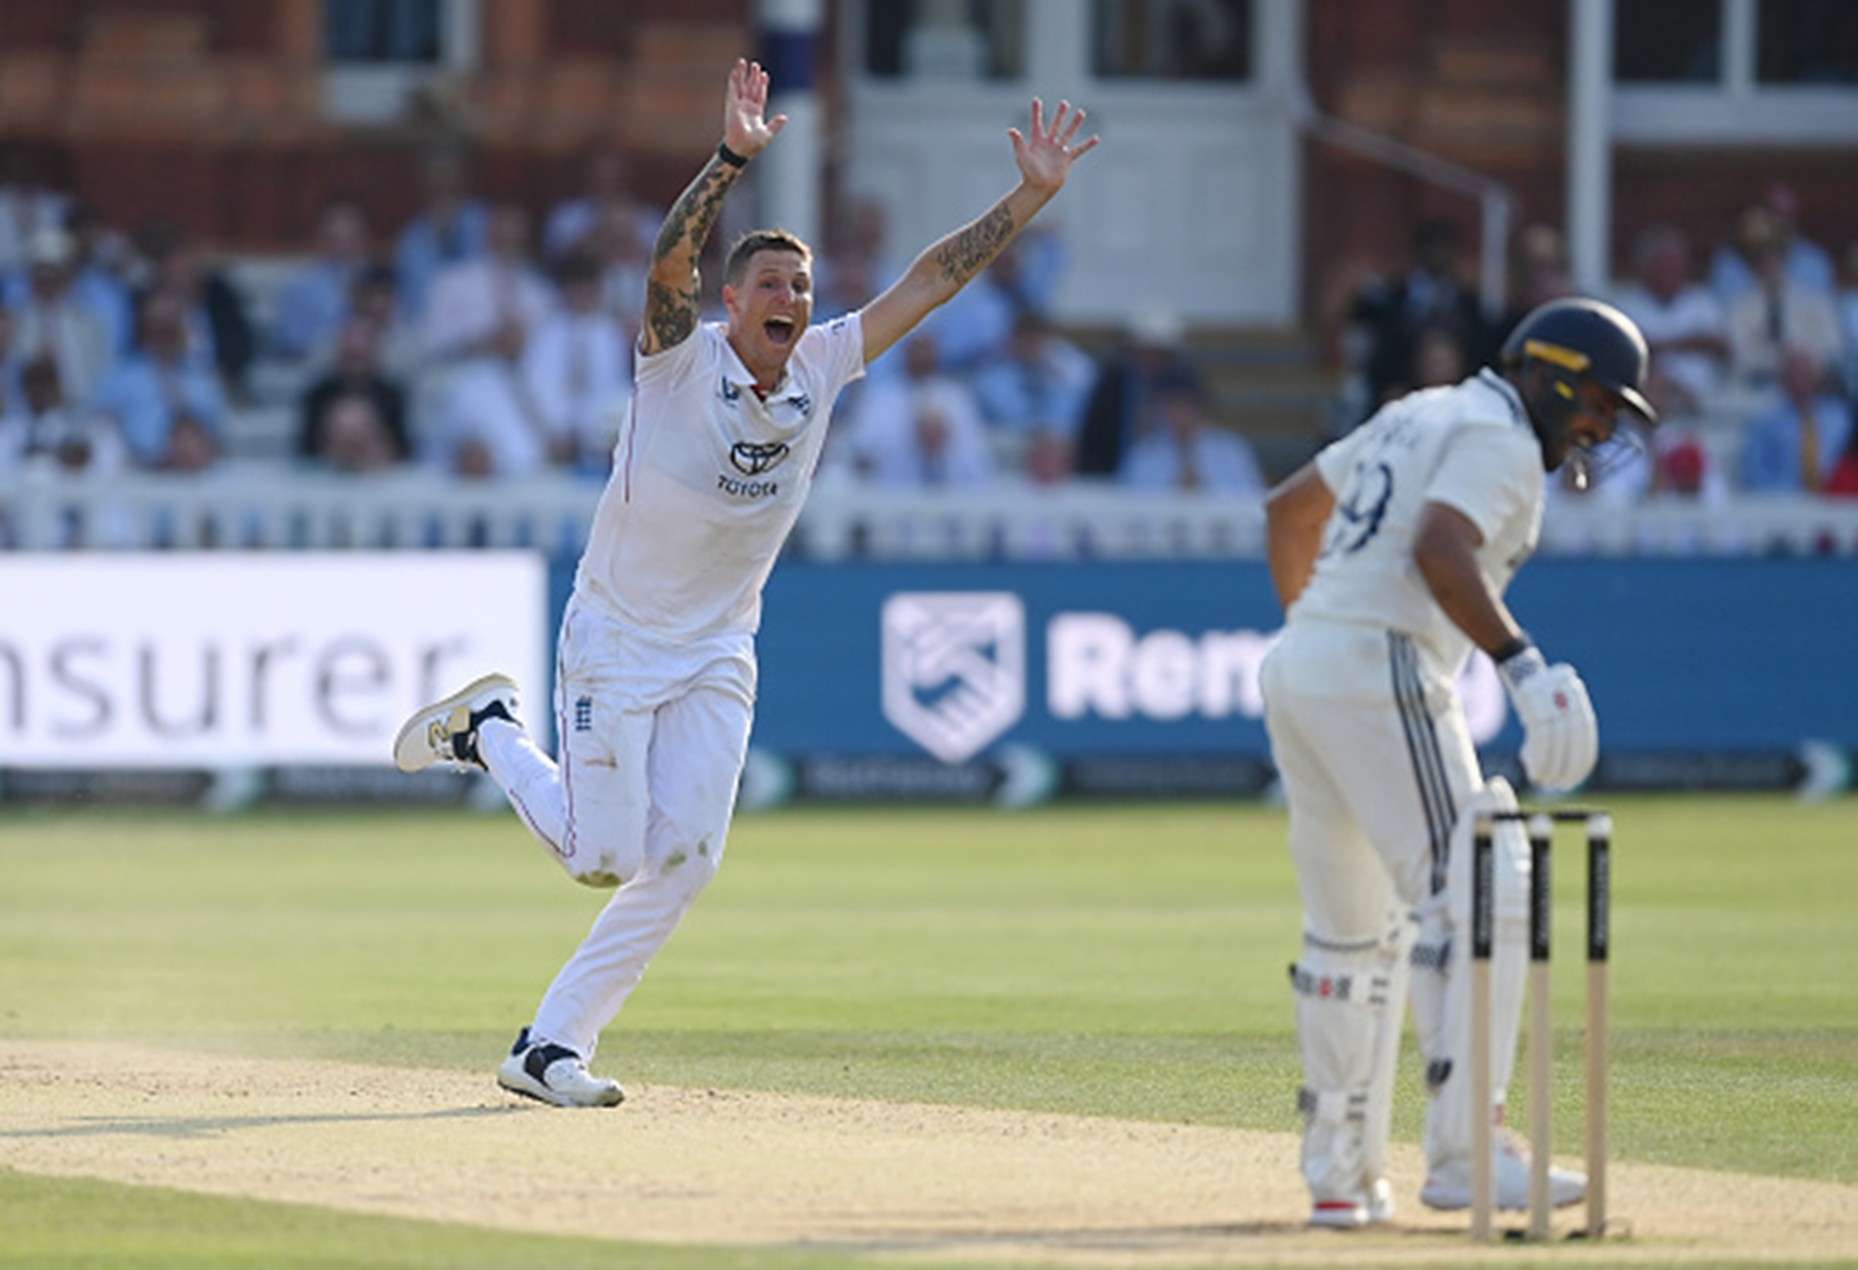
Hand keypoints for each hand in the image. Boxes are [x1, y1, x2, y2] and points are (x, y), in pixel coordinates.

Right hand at [722, 58, 786, 158]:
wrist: (741, 148)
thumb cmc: (753, 145)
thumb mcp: (768, 134)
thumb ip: (775, 125)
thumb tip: (785, 117)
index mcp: (756, 113)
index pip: (760, 95)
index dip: (762, 85)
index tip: (765, 74)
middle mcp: (747, 107)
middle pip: (751, 87)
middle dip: (753, 76)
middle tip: (756, 65)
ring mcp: (739, 105)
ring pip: (741, 86)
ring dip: (743, 74)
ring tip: (743, 61)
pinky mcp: (732, 105)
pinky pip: (733, 90)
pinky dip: (734, 80)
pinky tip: (735, 71)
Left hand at [1010, 98, 1099, 193]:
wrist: (1039, 188)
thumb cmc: (1028, 173)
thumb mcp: (1022, 156)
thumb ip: (1018, 142)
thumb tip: (1011, 130)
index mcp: (1037, 141)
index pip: (1037, 123)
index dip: (1036, 112)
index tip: (1036, 100)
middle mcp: (1049, 144)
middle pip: (1055, 125)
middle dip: (1060, 114)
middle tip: (1064, 103)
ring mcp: (1059, 151)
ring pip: (1068, 133)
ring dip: (1075, 124)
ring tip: (1081, 112)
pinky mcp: (1067, 159)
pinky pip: (1079, 149)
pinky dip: (1088, 144)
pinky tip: (1096, 138)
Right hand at [1497, 648, 1598, 791]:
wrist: (1523, 668)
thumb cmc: (1542, 694)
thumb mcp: (1560, 707)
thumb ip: (1568, 727)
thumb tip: (1569, 759)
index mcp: (1580, 709)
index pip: (1586, 743)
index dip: (1579, 766)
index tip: (1570, 782)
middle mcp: (1570, 707)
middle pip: (1571, 746)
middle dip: (1564, 770)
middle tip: (1556, 786)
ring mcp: (1552, 707)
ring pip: (1554, 745)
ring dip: (1548, 767)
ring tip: (1540, 779)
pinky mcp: (1534, 708)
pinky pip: (1538, 739)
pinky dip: (1536, 758)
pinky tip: (1532, 768)